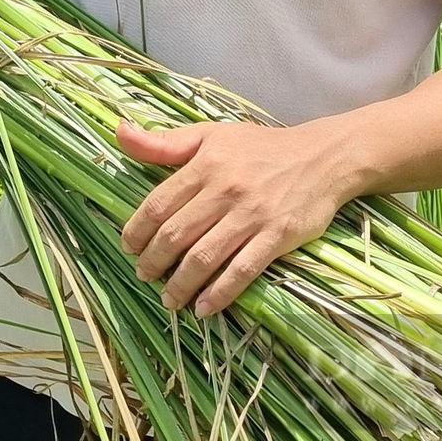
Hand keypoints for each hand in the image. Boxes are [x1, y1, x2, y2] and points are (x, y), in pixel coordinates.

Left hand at [115, 119, 348, 316]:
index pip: (159, 204)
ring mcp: (252, 215)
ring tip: (169, 299)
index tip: (128, 247)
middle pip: (177, 234)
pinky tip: (205, 308)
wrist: (322, 157)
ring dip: (181, 284)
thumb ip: (164, 142)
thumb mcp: (211, 134)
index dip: (138, 231)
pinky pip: (242, 270)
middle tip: (143, 275)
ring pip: (205, 257)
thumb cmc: (261, 147)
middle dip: (154, 262)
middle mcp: (225, 189)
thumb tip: (120, 132)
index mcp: (205, 164)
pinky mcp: (277, 236)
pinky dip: (220, 293)